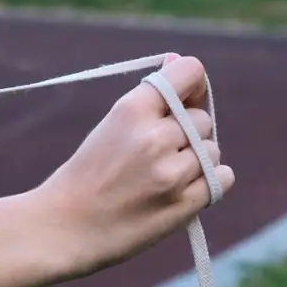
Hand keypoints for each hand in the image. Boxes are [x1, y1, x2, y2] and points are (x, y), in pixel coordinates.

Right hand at [36, 54, 234, 276]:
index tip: (186, 98)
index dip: (193, 85)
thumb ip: (153, 95)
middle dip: (190, 132)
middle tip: (162, 150)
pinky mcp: (183, 204)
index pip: (190, 72)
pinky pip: (223, 177)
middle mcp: (155, 137)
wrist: (64, 227)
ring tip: (167, 174)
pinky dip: (210, 181)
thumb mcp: (115, 121)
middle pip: (204, 118)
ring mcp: (171, 172)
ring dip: (198, 159)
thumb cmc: (91, 169)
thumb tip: (178, 59)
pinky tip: (184, 188)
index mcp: (133, 109)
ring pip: (213, 149)